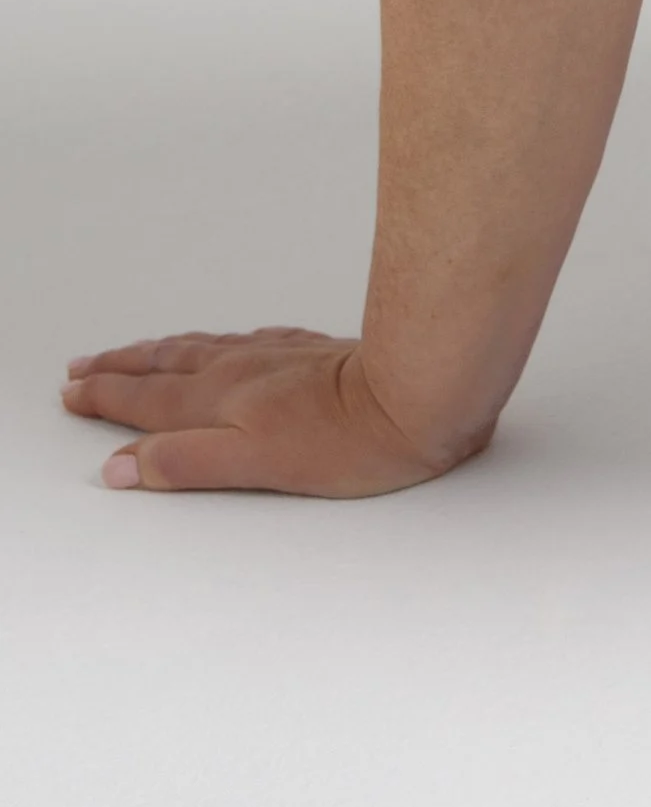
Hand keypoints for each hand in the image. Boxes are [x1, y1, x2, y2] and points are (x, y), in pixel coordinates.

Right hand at [59, 326, 478, 495]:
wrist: (422, 390)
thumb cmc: (351, 438)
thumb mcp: (256, 466)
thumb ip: (187, 464)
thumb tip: (123, 466)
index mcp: (222, 399)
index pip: (147, 398)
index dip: (105, 396)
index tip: (72, 391)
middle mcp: (244, 368)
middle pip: (167, 363)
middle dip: (121, 366)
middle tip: (84, 365)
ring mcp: (280, 355)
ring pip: (204, 347)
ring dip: (161, 350)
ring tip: (137, 350)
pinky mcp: (314, 351)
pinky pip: (246, 339)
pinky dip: (216, 342)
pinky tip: (227, 343)